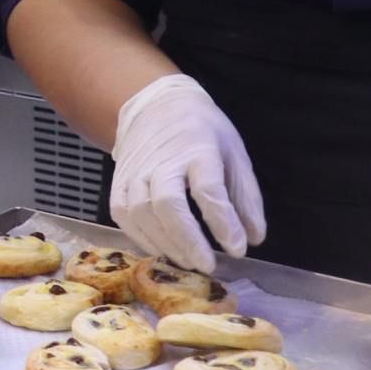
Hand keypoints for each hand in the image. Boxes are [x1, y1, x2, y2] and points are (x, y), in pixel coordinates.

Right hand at [110, 73, 265, 273]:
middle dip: (188, 240)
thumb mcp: (234, 153)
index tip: (238, 249)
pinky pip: (122, 213)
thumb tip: (252, 239)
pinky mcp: (118, 179)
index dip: (223, 222)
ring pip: (142, 212)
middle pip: (168, 203)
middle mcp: (162, 159)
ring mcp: (135, 169)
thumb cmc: (202, 131)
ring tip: (188, 262)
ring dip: (166, 244)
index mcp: (198, 149)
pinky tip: (161, 250)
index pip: (208, 188)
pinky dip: (140, 237)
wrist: (154, 104)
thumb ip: (245, 196)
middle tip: (208, 266)